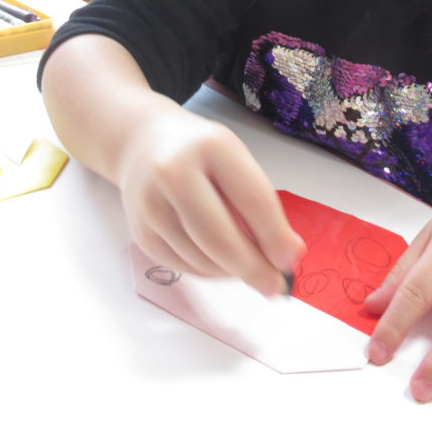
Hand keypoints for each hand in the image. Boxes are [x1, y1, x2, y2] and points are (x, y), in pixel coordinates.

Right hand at [115, 105, 304, 295]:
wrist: (143, 146)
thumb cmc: (201, 155)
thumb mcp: (235, 160)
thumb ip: (260, 202)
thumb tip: (287, 255)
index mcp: (210, 147)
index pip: (251, 199)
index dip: (274, 236)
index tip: (290, 260)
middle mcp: (173, 173)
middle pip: (219, 238)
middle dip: (253, 268)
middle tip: (274, 285)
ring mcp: (151, 206)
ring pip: (202, 260)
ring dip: (232, 272)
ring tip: (248, 265)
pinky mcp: (141, 233)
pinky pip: (184, 267)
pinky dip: (210, 272)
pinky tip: (221, 262)